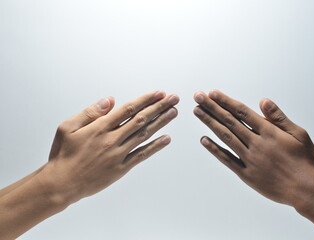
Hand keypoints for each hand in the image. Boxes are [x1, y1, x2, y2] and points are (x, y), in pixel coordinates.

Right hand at [40, 91, 178, 204]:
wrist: (62, 183)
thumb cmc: (63, 154)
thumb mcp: (67, 127)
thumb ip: (90, 112)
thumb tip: (110, 100)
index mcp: (100, 127)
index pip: (128, 109)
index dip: (146, 100)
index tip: (159, 93)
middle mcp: (112, 139)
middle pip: (141, 119)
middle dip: (159, 107)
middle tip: (174, 98)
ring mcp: (118, 154)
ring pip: (144, 134)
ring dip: (161, 122)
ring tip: (173, 112)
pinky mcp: (121, 168)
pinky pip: (141, 155)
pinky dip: (155, 146)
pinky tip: (166, 139)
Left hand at [193, 89, 313, 207]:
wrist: (306, 190)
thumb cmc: (305, 161)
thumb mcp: (299, 134)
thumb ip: (279, 118)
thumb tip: (263, 101)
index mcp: (270, 132)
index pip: (242, 112)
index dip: (226, 101)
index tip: (212, 93)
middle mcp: (257, 144)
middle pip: (230, 122)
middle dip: (212, 108)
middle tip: (198, 97)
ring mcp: (250, 160)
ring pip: (226, 137)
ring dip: (210, 123)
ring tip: (197, 112)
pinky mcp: (246, 175)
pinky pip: (227, 160)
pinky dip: (215, 149)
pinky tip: (204, 140)